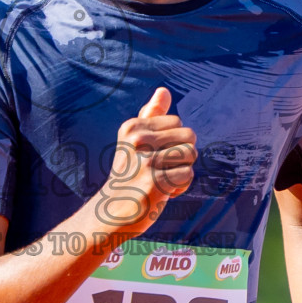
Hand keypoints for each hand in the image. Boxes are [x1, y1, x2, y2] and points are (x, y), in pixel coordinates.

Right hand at [96, 87, 196, 230]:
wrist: (110, 212)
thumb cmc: (129, 175)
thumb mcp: (134, 141)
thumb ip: (150, 116)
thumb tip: (163, 90)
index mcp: (132, 127)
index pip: (178, 122)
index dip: (173, 142)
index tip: (153, 156)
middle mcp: (137, 140)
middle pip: (189, 137)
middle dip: (182, 156)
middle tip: (160, 170)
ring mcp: (145, 161)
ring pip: (191, 156)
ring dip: (182, 172)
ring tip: (161, 180)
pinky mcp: (155, 183)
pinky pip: (188, 175)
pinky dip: (180, 187)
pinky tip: (162, 193)